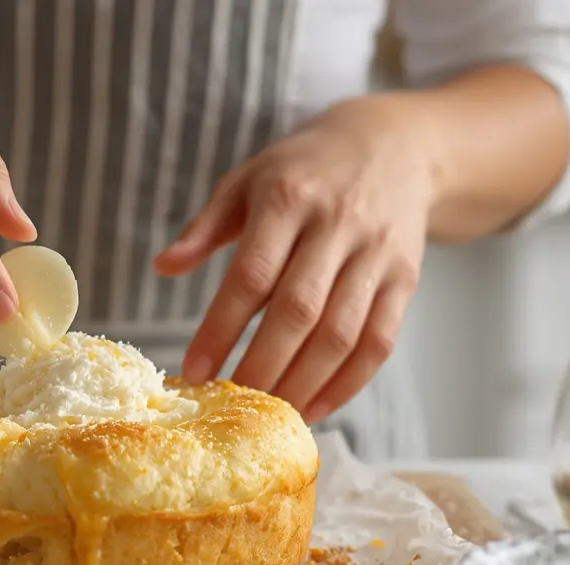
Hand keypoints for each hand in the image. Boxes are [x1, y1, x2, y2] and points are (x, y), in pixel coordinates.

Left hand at [154, 100, 433, 421]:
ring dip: (303, 382)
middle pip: (299, 311)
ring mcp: (376, 254)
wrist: (395, 146)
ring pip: (341, 333)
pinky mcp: (406, 278)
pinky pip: (379, 341)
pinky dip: (348, 383)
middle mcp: (337, 225)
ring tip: (271, 414)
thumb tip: (163, 266)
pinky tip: (315, 406)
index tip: (196, 370)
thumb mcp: (248, 179)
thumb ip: (206, 226)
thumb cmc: (304, 170)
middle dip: (262, 366)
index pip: (251, 275)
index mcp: (288, 198)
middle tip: (232, 405)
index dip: (221, 328)